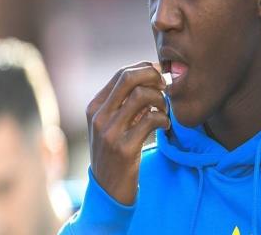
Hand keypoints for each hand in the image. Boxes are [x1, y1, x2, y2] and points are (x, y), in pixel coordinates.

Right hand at [86, 62, 169, 204]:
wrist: (108, 191)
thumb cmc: (116, 152)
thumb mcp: (112, 124)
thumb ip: (125, 103)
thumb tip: (152, 75)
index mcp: (95, 107)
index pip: (121, 74)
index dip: (145, 69)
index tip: (160, 76)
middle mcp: (99, 116)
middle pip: (129, 78)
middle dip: (153, 77)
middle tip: (165, 87)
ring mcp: (110, 132)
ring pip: (142, 95)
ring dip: (160, 100)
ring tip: (164, 111)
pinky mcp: (124, 148)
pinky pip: (151, 119)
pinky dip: (164, 119)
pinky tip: (165, 125)